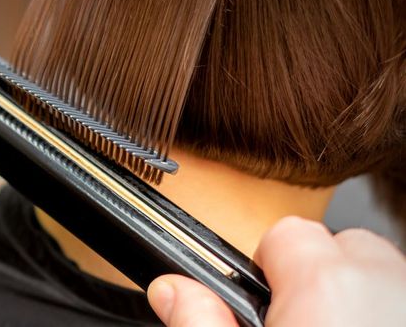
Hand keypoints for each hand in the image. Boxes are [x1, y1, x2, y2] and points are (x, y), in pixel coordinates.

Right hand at [147, 216, 405, 325]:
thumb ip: (200, 321)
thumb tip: (169, 289)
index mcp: (325, 288)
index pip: (285, 234)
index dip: (264, 270)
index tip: (260, 306)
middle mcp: (384, 284)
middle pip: (341, 248)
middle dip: (317, 281)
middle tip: (298, 325)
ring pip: (379, 275)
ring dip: (357, 299)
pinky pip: (400, 297)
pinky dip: (384, 312)